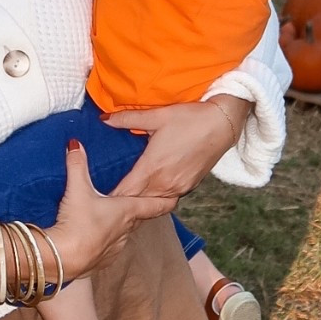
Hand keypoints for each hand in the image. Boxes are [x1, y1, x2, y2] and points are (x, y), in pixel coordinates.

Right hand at [49, 140, 173, 279]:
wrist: (64, 258)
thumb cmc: (77, 224)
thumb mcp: (77, 190)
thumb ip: (77, 165)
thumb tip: (75, 145)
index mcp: (125, 211)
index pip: (153, 205)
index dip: (165, 201)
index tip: (175, 198)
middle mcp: (125, 229)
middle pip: (139, 218)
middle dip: (140, 210)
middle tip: (142, 201)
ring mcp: (115, 246)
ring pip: (125, 233)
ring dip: (122, 225)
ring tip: (114, 218)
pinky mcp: (103, 260)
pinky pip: (110, 247)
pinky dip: (107, 240)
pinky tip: (97, 237)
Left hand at [105, 94, 248, 199]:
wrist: (223, 124)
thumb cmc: (190, 119)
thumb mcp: (156, 116)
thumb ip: (128, 119)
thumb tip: (105, 119)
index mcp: (152, 168)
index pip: (125, 192)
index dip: (111, 197)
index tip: (97, 197)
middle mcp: (165, 184)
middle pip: (138, 202)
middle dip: (123, 202)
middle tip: (106, 201)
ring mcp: (179, 188)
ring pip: (153, 203)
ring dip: (140, 202)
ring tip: (126, 198)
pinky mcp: (190, 187)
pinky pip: (168, 198)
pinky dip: (156, 198)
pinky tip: (150, 190)